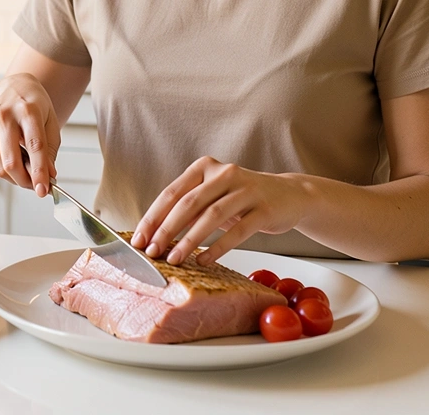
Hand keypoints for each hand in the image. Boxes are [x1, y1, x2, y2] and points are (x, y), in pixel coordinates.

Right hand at [0, 73, 60, 196]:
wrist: (11, 87)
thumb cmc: (33, 106)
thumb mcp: (50, 123)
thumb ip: (50, 151)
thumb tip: (48, 177)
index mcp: (27, 110)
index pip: (34, 147)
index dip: (39, 172)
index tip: (43, 190)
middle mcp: (2, 116)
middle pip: (11, 163)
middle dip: (25, 181)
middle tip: (35, 185)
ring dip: (14, 177)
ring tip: (23, 168)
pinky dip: (1, 170)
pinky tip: (8, 158)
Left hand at [130, 156, 310, 265]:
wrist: (290, 195)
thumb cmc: (242, 198)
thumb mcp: (213, 196)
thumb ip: (189, 208)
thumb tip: (155, 234)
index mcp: (205, 167)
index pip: (172, 193)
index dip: (153, 217)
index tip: (139, 239)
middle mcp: (225, 173)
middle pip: (188, 203)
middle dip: (166, 230)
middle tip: (152, 252)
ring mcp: (247, 190)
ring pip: (211, 216)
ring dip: (189, 240)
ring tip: (174, 259)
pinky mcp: (265, 209)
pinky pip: (238, 230)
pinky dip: (218, 247)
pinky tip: (204, 261)